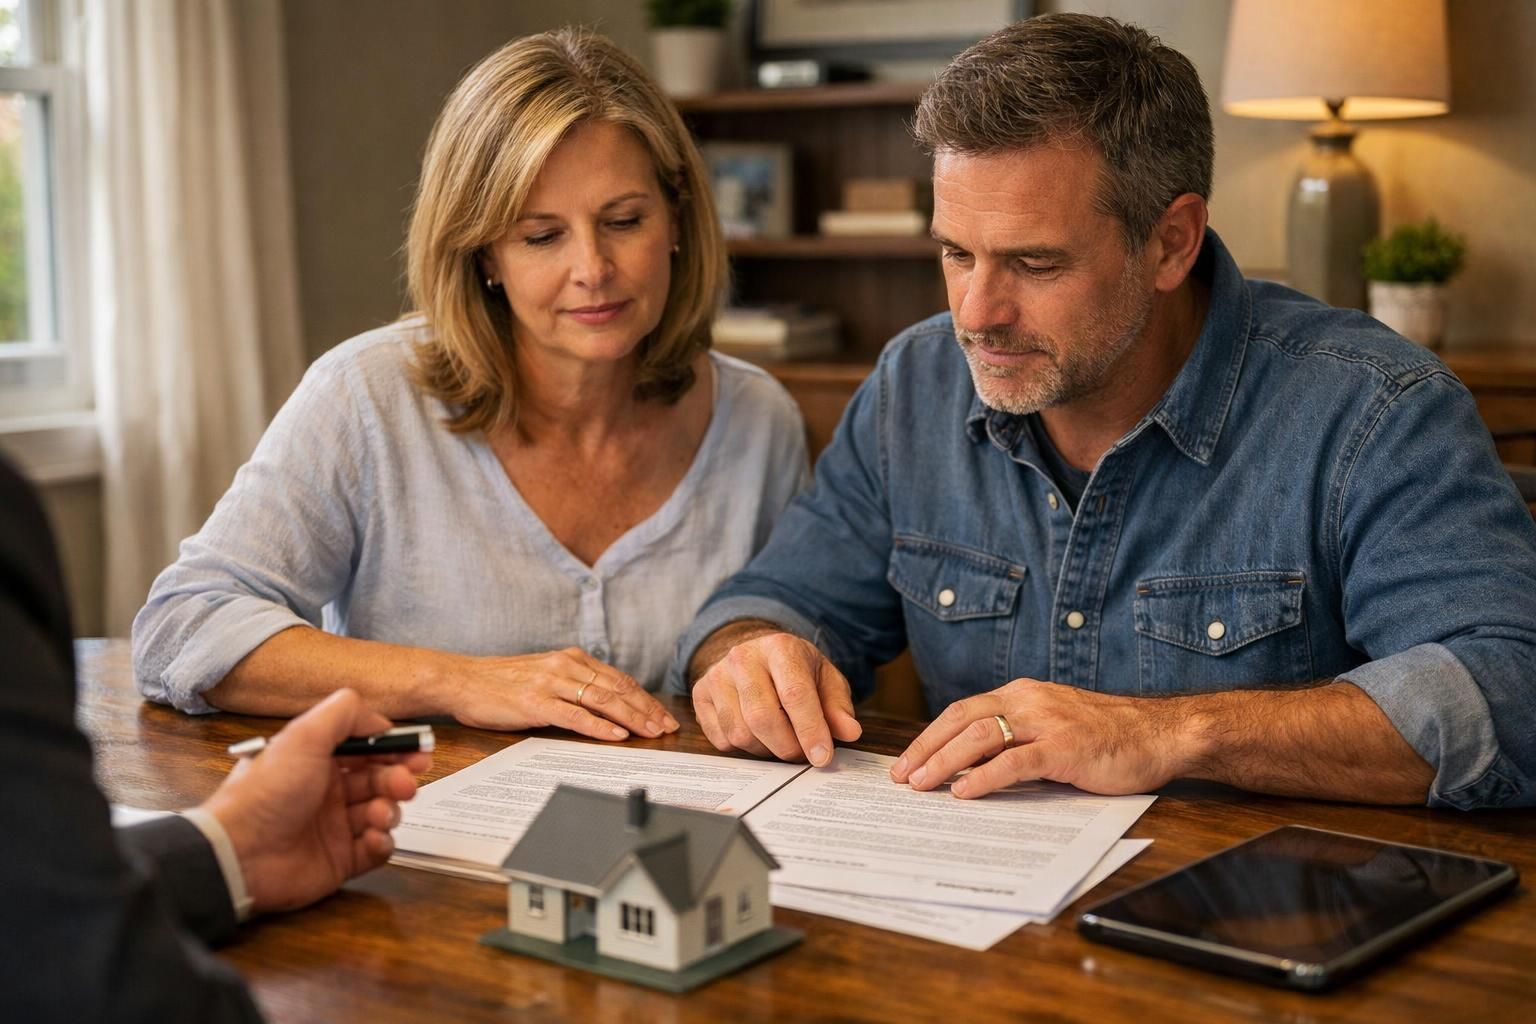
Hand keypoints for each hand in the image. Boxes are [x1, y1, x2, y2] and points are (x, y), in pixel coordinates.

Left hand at [201, 688, 431, 913]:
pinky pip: (376, 850)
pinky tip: (372, 838)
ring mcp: (335, 827)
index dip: (395, 749)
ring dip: (390, 810)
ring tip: (380, 814)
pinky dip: (382, 843)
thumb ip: (344, 714)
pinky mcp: (340, 861)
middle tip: (406, 784)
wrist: (239, 855)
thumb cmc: (267, 793)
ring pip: (383, 813)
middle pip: (380, 779)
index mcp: (318, 760)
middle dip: (398, 778)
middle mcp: (328, 791)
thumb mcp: (304, 736)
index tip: (418, 751)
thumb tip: (381, 718)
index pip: (368, 749)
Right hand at [451, 647, 677, 740]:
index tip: (662, 715)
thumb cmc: (499, 682)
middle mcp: (566, 666)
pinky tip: (616, 736)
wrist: (461, 679)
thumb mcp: (543, 674)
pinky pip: (575, 715)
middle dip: (646, 709)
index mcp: (572, 659)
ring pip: (602, 700)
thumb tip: (603, 702)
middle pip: (617, 689)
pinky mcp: (536, 702)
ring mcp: (552, 683)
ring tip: (652, 733)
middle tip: (668, 728)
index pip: (618, 679)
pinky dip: (598, 726)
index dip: (644, 698)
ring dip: (631, 718)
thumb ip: (572, 683)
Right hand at [692, 632, 860, 765]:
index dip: (810, 730)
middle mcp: (743, 657)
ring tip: (781, 741)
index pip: (794, 694)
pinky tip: (757, 735)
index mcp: (780, 648)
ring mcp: (717, 675)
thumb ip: (837, 707)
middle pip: (763, 718)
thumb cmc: (795, 671)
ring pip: (740, 733)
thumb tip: (849, 732)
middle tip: (803, 755)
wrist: (755, 654)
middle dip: (787, 747)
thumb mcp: (825, 681)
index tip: (822, 757)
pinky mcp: (700, 694)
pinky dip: (743, 748)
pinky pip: (721, 739)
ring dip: (766, 750)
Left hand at [890, 677, 1188, 798]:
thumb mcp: (1054, 726)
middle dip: (925, 749)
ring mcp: (1047, 723)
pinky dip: (984, 777)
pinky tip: (964, 792)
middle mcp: (1029, 701)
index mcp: (1022, 694)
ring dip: (945, 762)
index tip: (907, 761)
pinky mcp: (1065, 749)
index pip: (962, 711)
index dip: (930, 736)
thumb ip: (1018, 738)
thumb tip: (972, 767)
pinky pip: (1015, 761)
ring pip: (980, 737)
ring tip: (922, 785)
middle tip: (901, 777)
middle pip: (961, 720)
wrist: (1161, 734)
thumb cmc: (1109, 736)